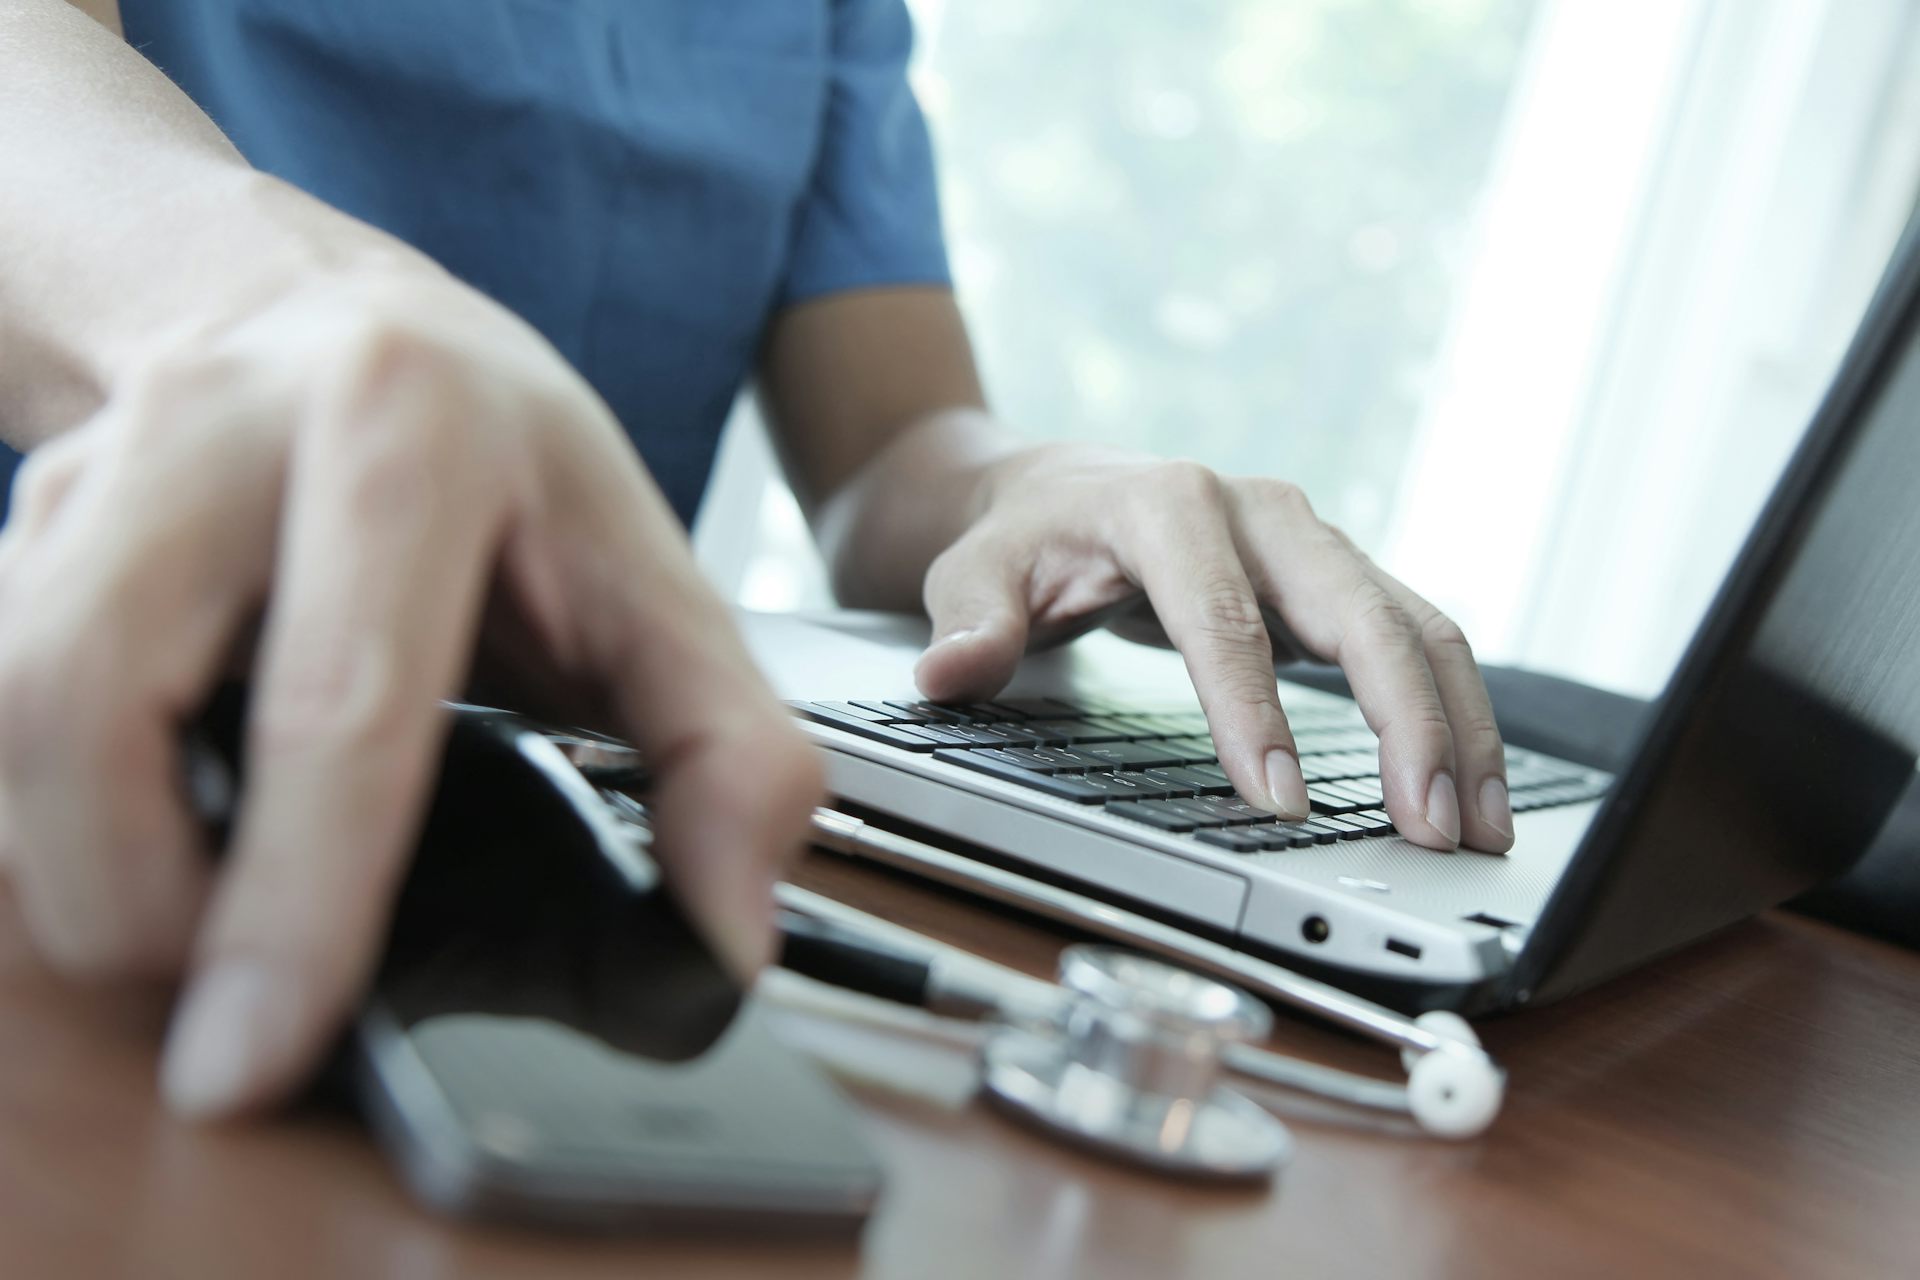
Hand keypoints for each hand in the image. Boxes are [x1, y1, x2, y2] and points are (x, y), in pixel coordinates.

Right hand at [0, 266, 820, 1117]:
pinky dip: (50, 810)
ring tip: (200, 913)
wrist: (327, 314)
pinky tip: (146, 823)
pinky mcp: (22, 518)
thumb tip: (728, 929)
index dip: (295, 900)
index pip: (336, 702)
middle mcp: (222, 428)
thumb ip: (722, 747)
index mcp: (409, 434)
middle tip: (227, 1004)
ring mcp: (97, 466)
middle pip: (88, 703)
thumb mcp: (648, 572)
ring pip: (1, 711)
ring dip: (80, 866)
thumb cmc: (497, 463)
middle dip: (136, 907)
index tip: (263, 1049)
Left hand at [912, 444, 1510, 852]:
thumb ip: (969, 625)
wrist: (1065, 490)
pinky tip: (1470, 789)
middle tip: (1428, 828)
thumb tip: (947, 676)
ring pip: (1415, 625)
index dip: (1253, 710)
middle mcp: (1261, 512)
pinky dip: (1455, 714)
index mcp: (1169, 505)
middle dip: (1405, 722)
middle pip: (1360, 611)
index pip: (1223, 616)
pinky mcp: (1339, 581)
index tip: (1277, 801)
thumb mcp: (975, 572)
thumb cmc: (1026, 541)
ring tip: (1480, 828)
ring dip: (1459, 726)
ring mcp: (1312, 544)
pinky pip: (1418, 641)